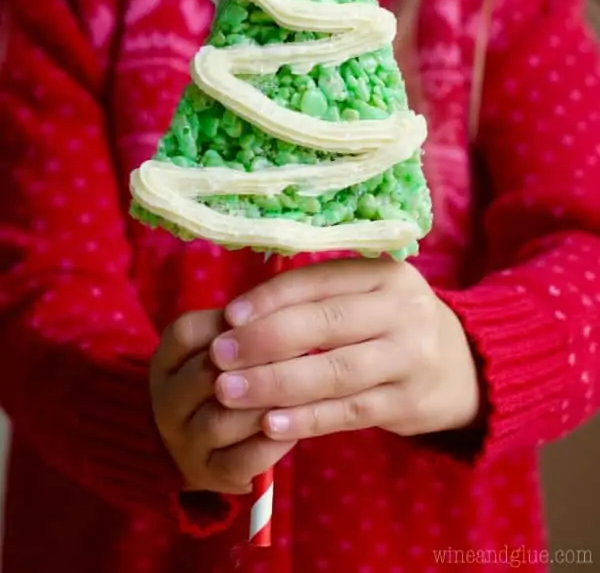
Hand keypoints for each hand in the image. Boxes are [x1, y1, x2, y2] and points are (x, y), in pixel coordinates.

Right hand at [150, 310, 296, 494]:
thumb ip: (241, 328)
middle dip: (256, 364)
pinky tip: (294, 427)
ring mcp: (184, 443)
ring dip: (264, 404)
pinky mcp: (211, 476)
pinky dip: (273, 444)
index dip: (230, 325)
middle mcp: (166, 402)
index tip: (271, 319)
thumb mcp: (219, 346)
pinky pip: (242, 460)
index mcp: (166, 362)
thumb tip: (283, 311)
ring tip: (300, 391)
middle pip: (205, 376)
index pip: (186, 333)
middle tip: (300, 352)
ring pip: (221, 421)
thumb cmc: (223, 378)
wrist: (203, 443)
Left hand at [209, 259, 480, 440]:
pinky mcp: (408, 402)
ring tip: (229, 391)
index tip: (228, 316)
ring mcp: (410, 358)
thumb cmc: (390, 323)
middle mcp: (403, 310)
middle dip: (265, 340)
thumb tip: (239, 312)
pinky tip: (269, 424)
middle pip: (326, 324)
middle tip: (219, 356)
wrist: (461, 366)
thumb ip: (317, 297)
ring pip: (335, 371)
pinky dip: (307, 419)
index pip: (319, 281)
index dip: (270, 298)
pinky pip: (349, 412)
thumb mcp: (367, 295)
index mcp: (385, 273)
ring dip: (276, 383)